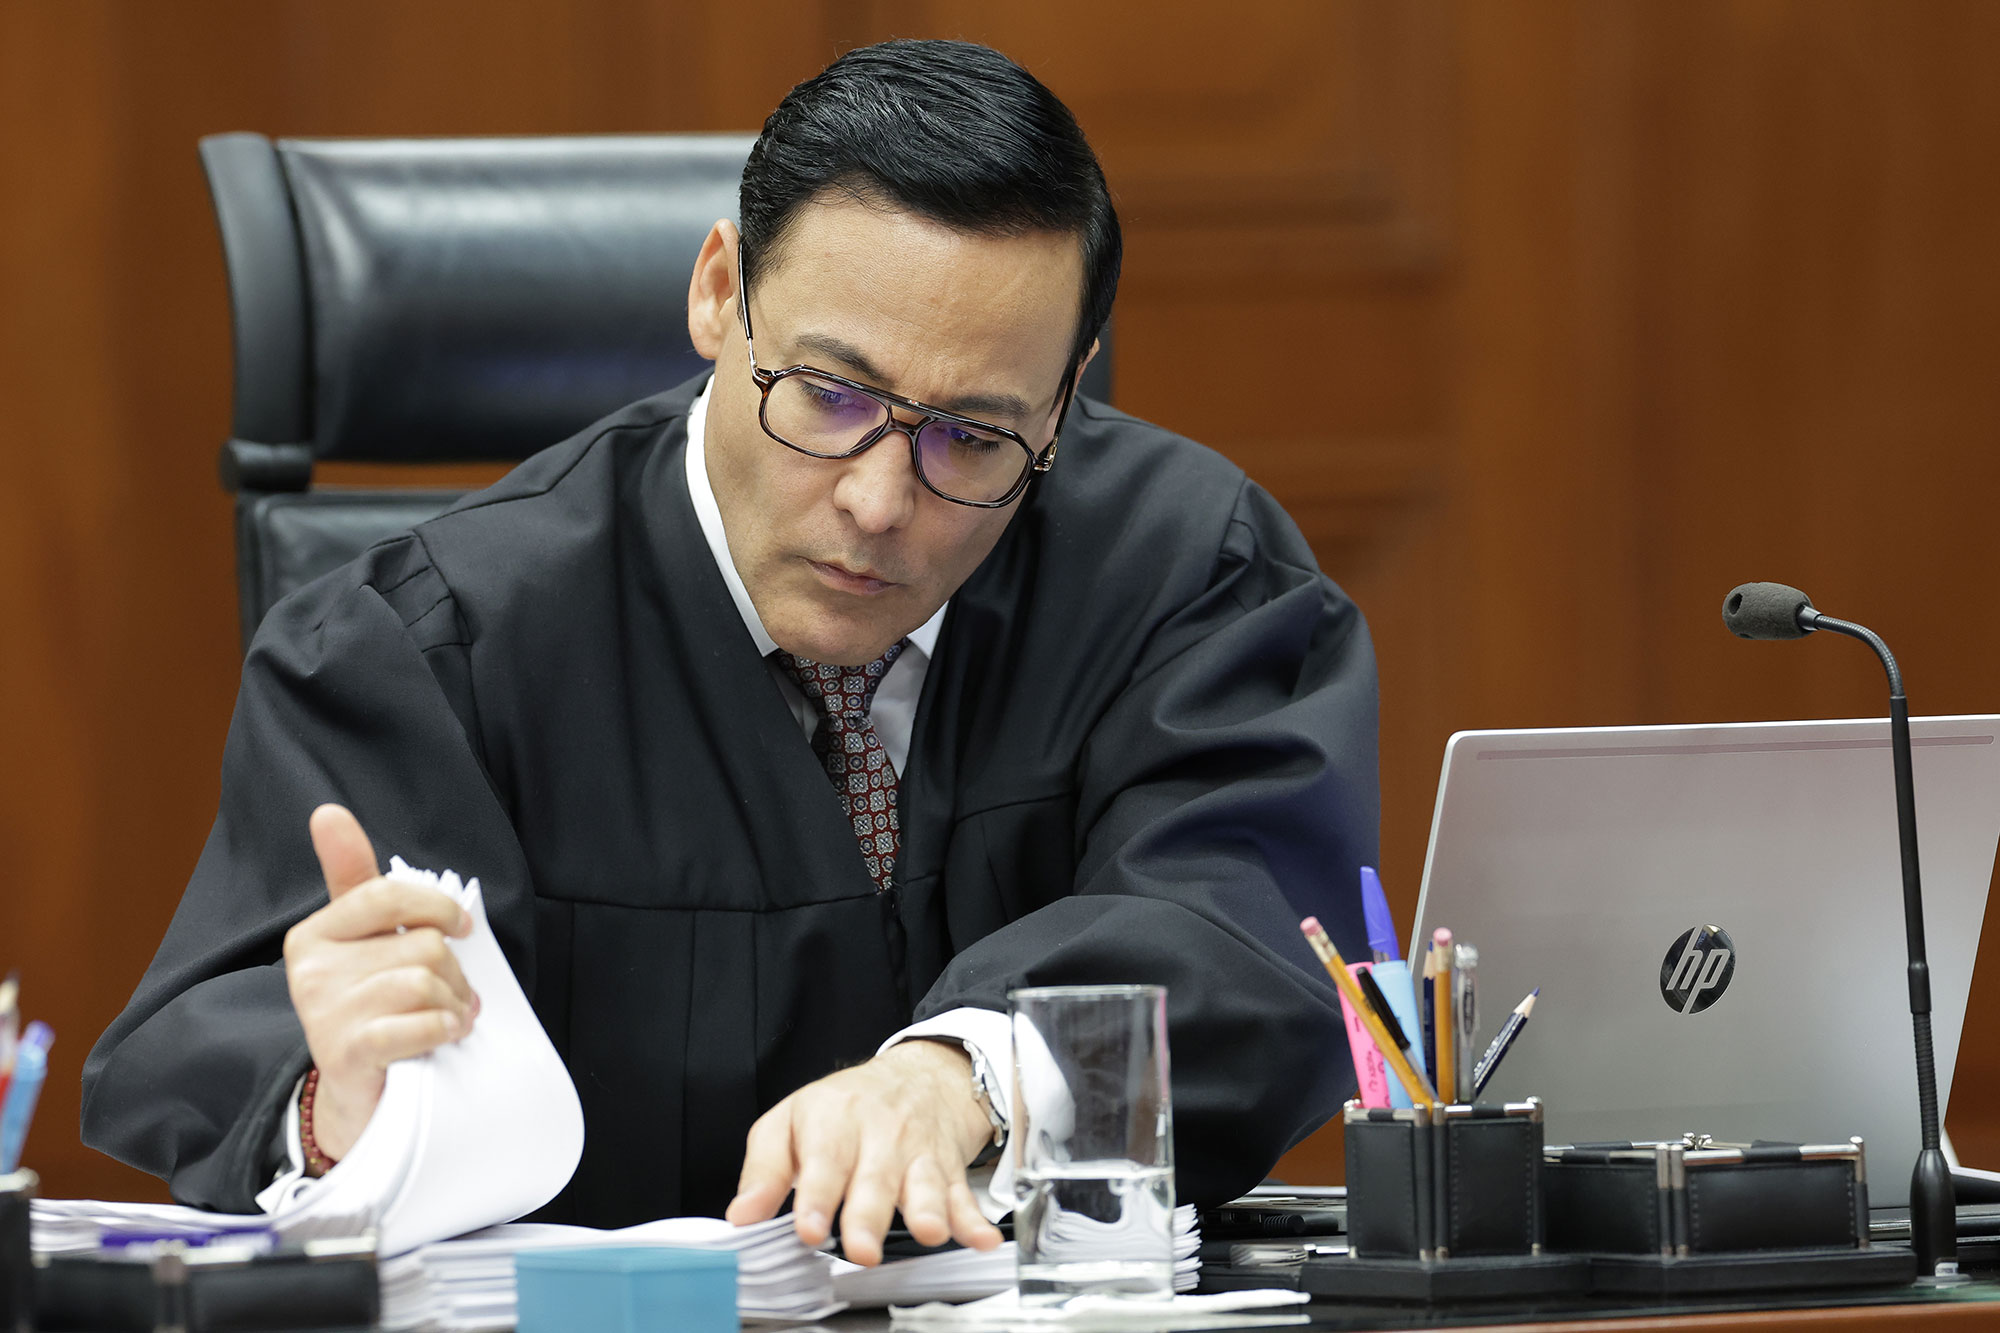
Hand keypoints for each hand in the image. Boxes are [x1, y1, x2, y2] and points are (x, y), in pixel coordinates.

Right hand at [282, 804, 478, 1162]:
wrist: (360, 1095)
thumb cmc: (371, 1007)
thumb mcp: (362, 941)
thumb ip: (351, 878)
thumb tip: (328, 811)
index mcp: (313, 935)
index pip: (388, 894)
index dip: (438, 907)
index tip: (460, 927)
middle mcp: (311, 970)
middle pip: (423, 944)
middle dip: (453, 972)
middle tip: (447, 996)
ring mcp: (325, 1012)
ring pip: (428, 980)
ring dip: (454, 1004)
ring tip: (446, 1018)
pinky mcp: (348, 1051)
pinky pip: (421, 1023)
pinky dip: (445, 1029)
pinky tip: (442, 1037)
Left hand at [725, 1040, 1003, 1264]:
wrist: (916, 1076)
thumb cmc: (844, 1106)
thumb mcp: (791, 1121)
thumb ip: (764, 1168)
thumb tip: (742, 1214)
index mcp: (833, 1119)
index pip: (822, 1160)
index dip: (815, 1196)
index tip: (808, 1227)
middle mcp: (878, 1135)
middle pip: (874, 1178)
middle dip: (868, 1215)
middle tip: (861, 1249)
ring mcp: (917, 1153)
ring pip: (924, 1184)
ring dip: (928, 1209)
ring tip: (929, 1231)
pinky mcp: (946, 1170)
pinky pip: (964, 1195)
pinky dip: (976, 1219)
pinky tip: (983, 1238)